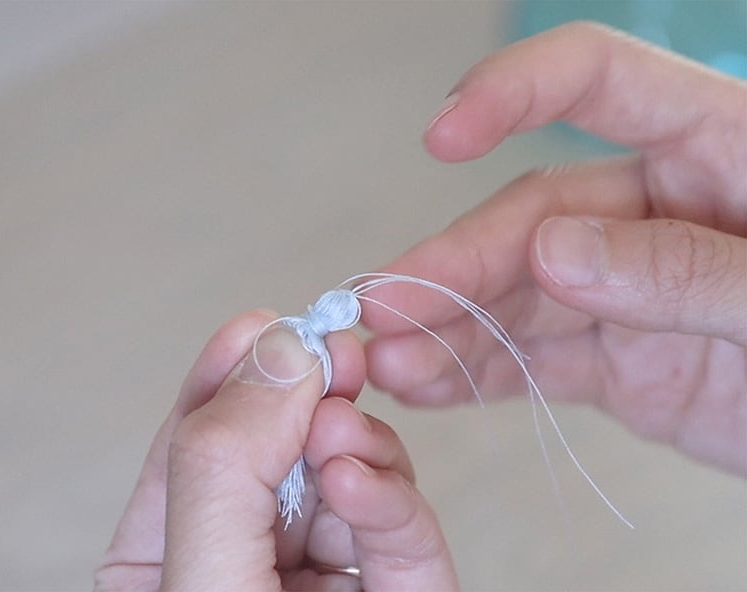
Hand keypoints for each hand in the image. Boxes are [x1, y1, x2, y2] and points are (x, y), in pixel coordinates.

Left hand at [94, 311, 457, 590]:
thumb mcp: (205, 581)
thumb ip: (226, 469)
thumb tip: (279, 351)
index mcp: (176, 549)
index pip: (197, 440)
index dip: (229, 374)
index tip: (262, 325)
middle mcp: (253, 547)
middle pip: (280, 441)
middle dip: (304, 394)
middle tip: (332, 354)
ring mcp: (329, 563)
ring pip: (349, 464)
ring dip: (349, 439)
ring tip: (338, 434)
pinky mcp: (401, 581)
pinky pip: (401, 518)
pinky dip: (388, 491)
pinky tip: (360, 479)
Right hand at [363, 22, 745, 473]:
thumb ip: (687, 267)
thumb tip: (557, 250)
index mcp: (714, 149)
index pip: (601, 81)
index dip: (515, 93)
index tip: (442, 133)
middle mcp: (652, 210)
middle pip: (532, 218)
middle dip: (454, 265)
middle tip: (385, 306)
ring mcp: (625, 290)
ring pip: (517, 300)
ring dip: (447, 328)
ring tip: (388, 362)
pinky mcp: (615, 361)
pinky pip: (533, 361)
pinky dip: (476, 374)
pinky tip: (424, 383)